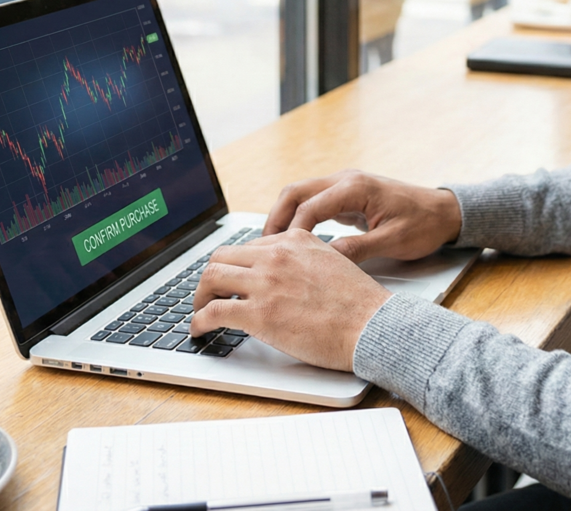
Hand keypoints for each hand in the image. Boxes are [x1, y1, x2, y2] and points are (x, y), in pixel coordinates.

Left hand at [190, 230, 390, 370]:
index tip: (231, 280)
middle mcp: (276, 255)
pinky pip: (213, 312)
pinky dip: (199, 321)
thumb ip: (304, 260)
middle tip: (208, 294)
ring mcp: (266, 282)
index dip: (235, 266)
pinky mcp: (259, 313)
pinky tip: (200, 330)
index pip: (249, 246)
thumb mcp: (332, 262)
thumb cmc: (359, 303)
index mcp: (295, 240)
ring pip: (211, 277)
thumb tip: (287, 275)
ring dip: (199, 296)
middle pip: (223, 256)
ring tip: (199, 311)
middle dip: (211, 277)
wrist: (371, 325)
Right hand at [263, 169, 462, 262]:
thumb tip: (326, 260)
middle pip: (295, 192)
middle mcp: (346, 179)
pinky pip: (313, 201)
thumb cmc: (424, 225)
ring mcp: (345, 185)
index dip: (291, 232)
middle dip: (275, 218)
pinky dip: (298, 217)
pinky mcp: (346, 195)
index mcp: (355, 187)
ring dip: (284, 217)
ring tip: (272, 247)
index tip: (278, 256)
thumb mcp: (393, 241)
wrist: (444, 212)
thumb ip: (359, 249)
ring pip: (301, 194)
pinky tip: (293, 241)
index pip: (309, 206)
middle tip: (262, 249)